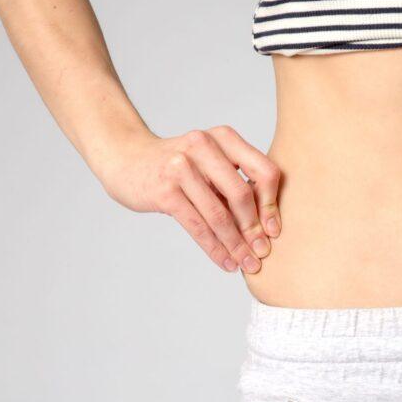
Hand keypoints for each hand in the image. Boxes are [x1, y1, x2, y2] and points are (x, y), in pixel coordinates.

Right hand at [94, 126, 281, 273]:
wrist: (127, 159)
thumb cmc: (177, 166)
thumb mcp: (210, 162)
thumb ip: (236, 182)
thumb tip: (269, 226)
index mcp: (224, 137)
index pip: (263, 171)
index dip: (271, 204)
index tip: (274, 231)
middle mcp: (203, 145)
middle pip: (242, 194)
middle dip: (254, 230)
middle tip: (262, 253)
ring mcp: (181, 166)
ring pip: (219, 215)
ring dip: (236, 245)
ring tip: (246, 264)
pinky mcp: (164, 190)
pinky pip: (197, 225)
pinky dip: (215, 248)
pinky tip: (225, 262)